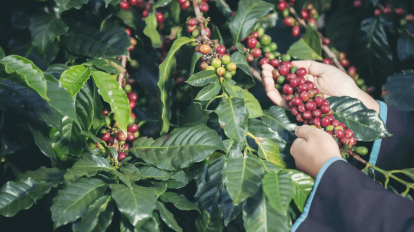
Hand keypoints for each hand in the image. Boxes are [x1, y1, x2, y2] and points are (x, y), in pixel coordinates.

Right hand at [261, 61, 379, 112]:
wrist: (352, 100)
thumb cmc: (342, 84)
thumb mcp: (324, 69)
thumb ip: (307, 65)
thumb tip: (290, 62)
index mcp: (304, 81)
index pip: (286, 74)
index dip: (276, 68)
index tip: (268, 61)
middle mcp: (298, 91)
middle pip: (279, 84)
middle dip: (269, 75)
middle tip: (263, 67)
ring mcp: (298, 101)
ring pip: (278, 94)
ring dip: (268, 85)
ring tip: (264, 76)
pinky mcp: (299, 110)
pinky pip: (284, 105)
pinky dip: (275, 98)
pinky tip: (270, 90)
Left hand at [291, 125, 340, 177]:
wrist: (333, 171)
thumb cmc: (322, 149)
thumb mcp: (313, 133)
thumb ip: (303, 129)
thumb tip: (296, 129)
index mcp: (294, 148)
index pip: (301, 138)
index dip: (310, 136)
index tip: (319, 138)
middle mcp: (295, 159)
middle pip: (305, 147)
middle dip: (313, 145)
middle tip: (324, 145)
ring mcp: (303, 168)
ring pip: (310, 155)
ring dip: (317, 153)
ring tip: (327, 153)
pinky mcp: (311, 174)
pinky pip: (315, 163)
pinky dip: (320, 161)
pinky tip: (326, 161)